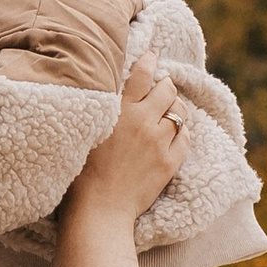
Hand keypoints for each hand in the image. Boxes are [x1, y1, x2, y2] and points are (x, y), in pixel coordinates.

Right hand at [64, 66, 182, 223]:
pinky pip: (185, 137)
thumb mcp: (86, 132)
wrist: (99, 210)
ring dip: (176, 107)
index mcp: (119, 110)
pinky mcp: (169, 162)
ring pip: (180, 111)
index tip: (152, 57)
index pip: (141, 74)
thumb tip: (112, 94)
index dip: (149, 61)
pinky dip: (181, 132)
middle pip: (167, 88)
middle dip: (165, 86)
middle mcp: (142, 121)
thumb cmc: (80, 175)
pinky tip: (172, 136)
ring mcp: (158, 142)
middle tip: (161, 90)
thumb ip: (102, 110)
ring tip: (169, 112)